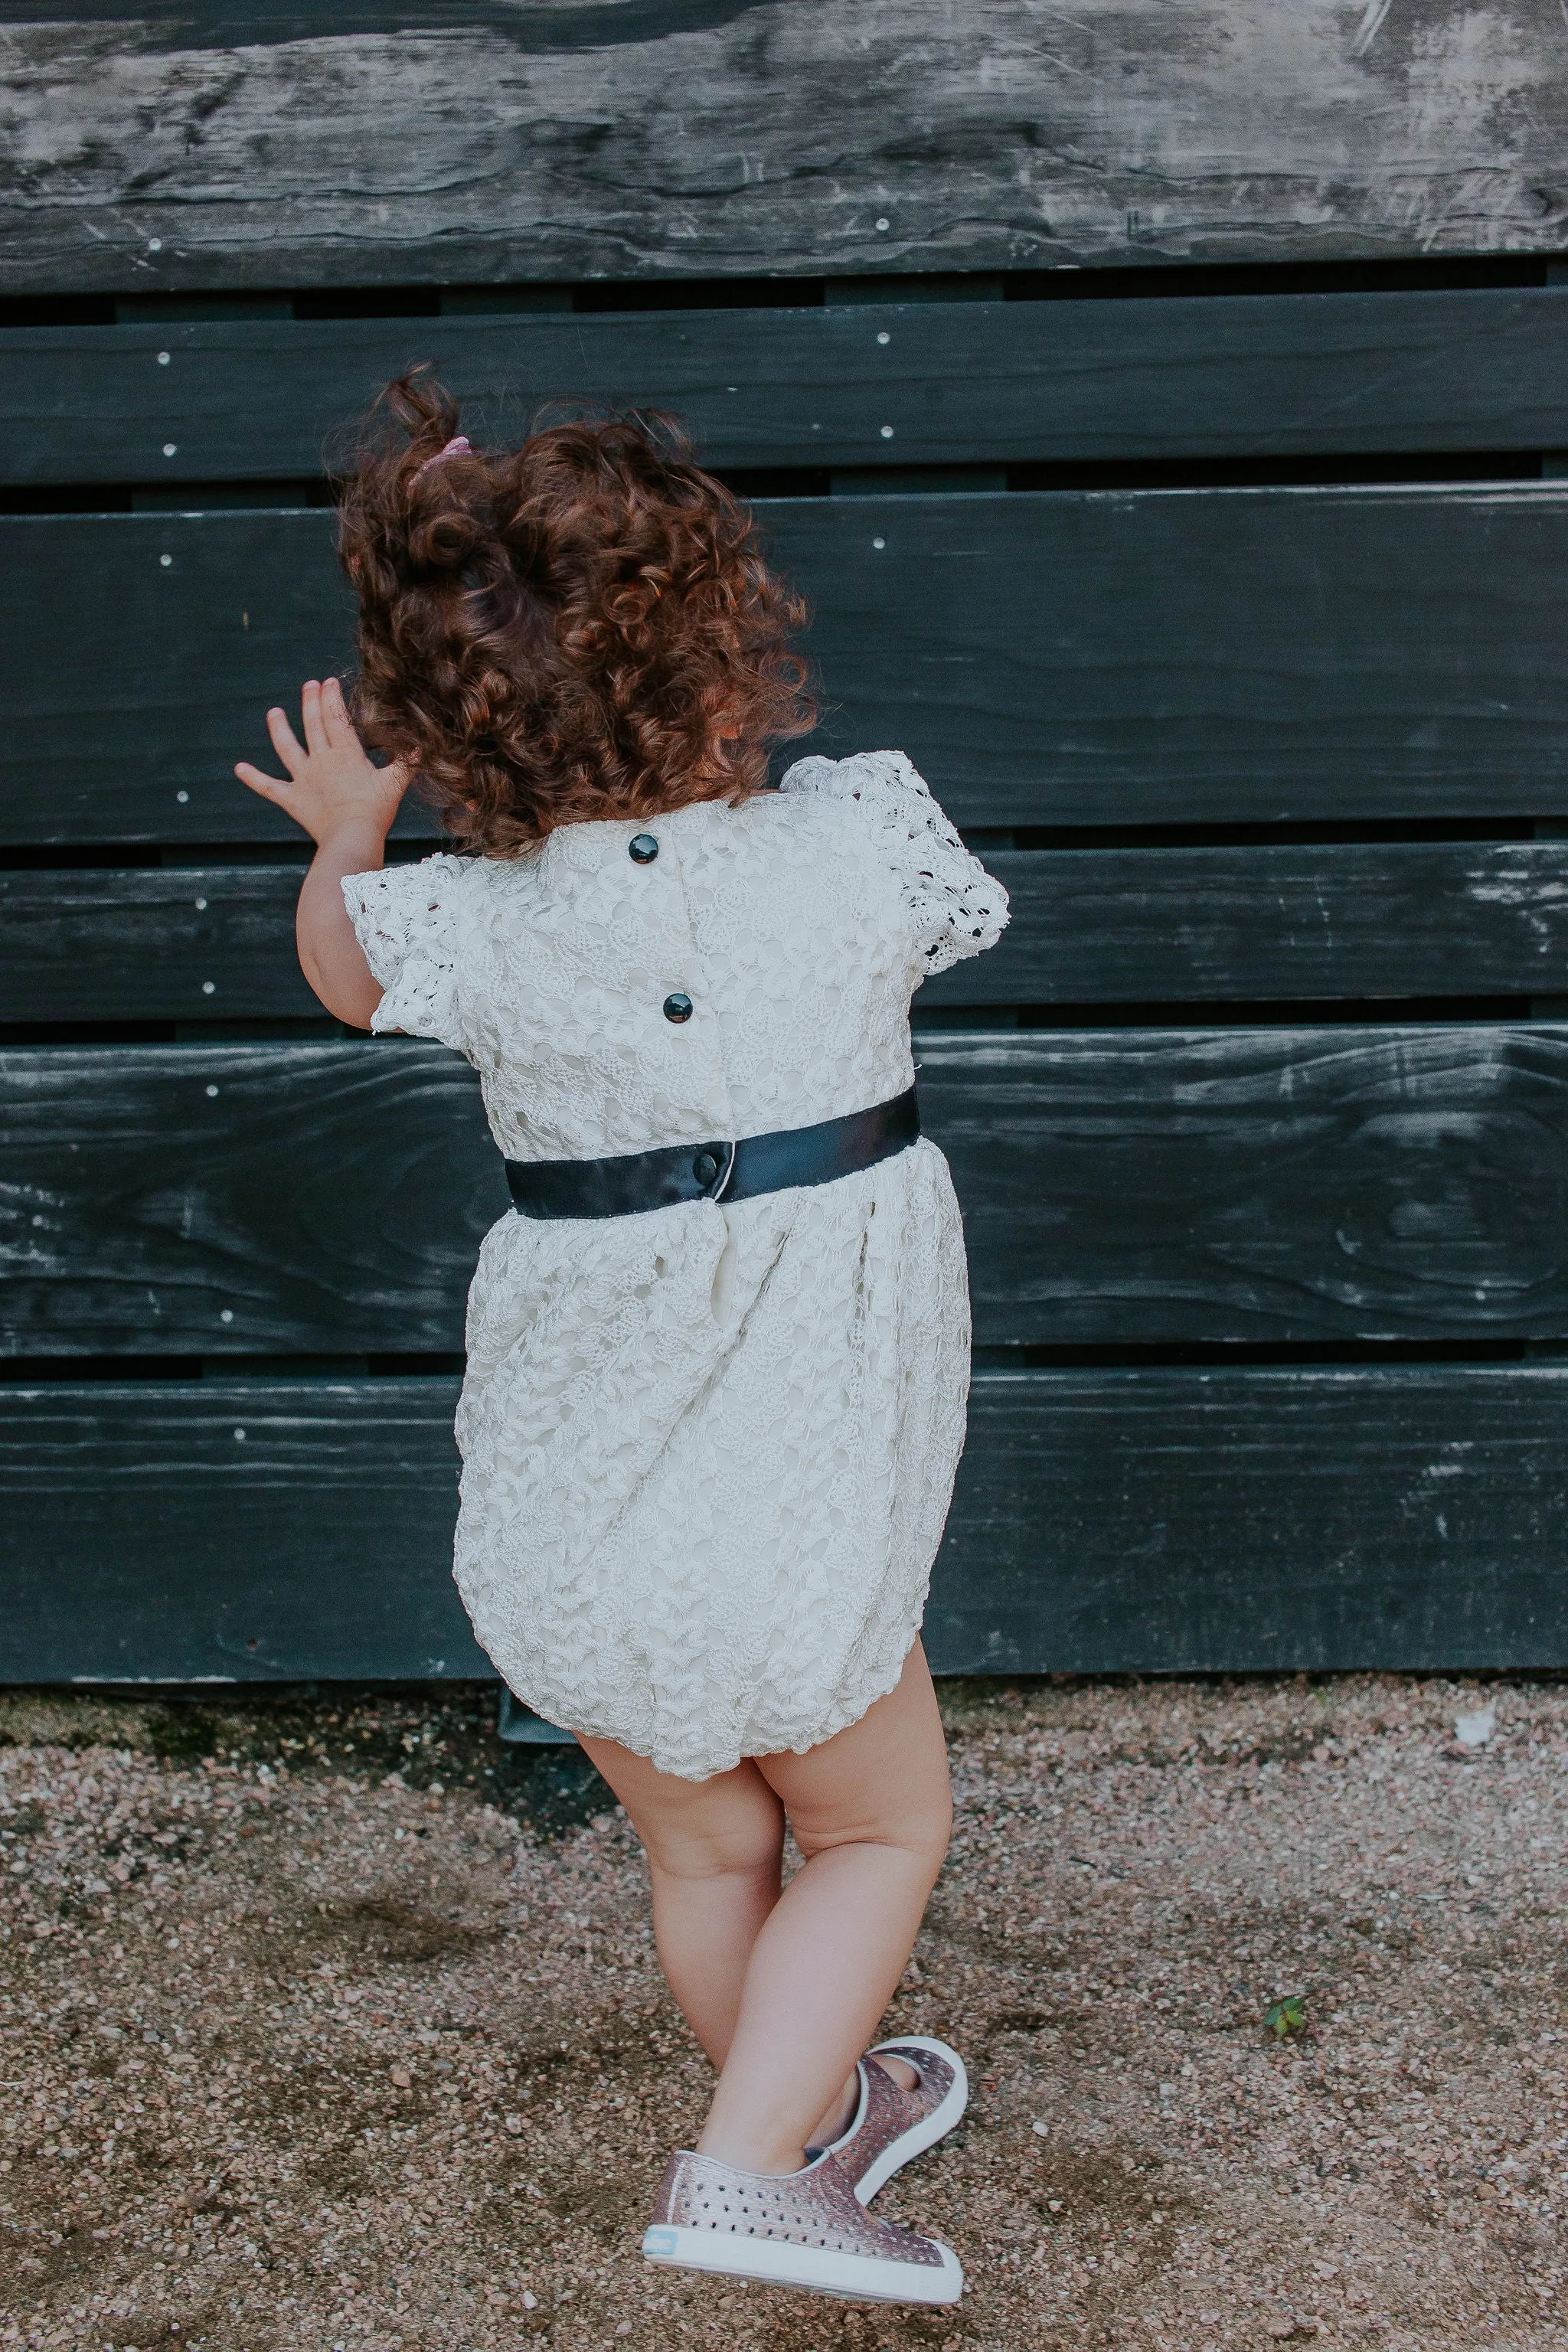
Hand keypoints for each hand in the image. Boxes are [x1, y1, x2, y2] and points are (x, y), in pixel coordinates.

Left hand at [236, 677, 408, 849]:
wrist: (350, 838)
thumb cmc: (375, 812)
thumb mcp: (395, 783)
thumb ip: (406, 761)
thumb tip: (423, 744)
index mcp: (345, 754)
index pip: (337, 719)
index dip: (332, 698)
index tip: (329, 681)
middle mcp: (321, 761)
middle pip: (313, 725)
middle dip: (310, 702)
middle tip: (309, 684)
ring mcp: (304, 779)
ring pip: (287, 748)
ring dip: (279, 728)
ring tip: (273, 712)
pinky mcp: (292, 799)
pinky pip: (269, 787)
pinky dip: (254, 778)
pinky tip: (239, 768)